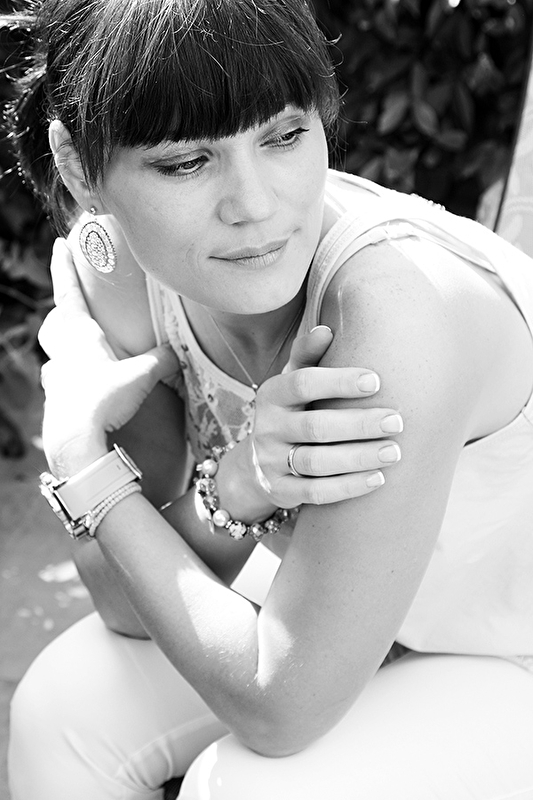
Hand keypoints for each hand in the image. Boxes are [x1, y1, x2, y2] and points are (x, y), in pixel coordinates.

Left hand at [38, 239, 177, 474]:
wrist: (76, 443)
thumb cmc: (102, 401)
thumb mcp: (140, 377)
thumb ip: (161, 362)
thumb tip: (178, 354)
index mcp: (79, 336)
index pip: (68, 291)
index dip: (64, 266)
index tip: (59, 244)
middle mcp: (61, 353)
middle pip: (53, 325)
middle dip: (62, 315)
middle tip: (75, 312)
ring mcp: (55, 379)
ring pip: (54, 355)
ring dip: (65, 351)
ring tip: (84, 356)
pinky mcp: (55, 403)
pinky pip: (60, 384)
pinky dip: (71, 382)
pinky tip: (86, 392)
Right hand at [220, 325, 402, 514]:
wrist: (257, 464)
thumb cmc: (290, 411)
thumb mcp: (292, 382)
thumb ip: (308, 356)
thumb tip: (327, 330)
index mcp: (272, 394)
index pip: (302, 383)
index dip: (338, 382)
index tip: (376, 381)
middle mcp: (267, 428)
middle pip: (315, 426)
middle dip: (359, 424)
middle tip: (397, 421)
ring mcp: (271, 462)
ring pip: (316, 462)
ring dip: (358, 458)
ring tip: (394, 452)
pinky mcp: (280, 492)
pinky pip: (315, 493)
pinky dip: (348, 487)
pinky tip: (377, 479)